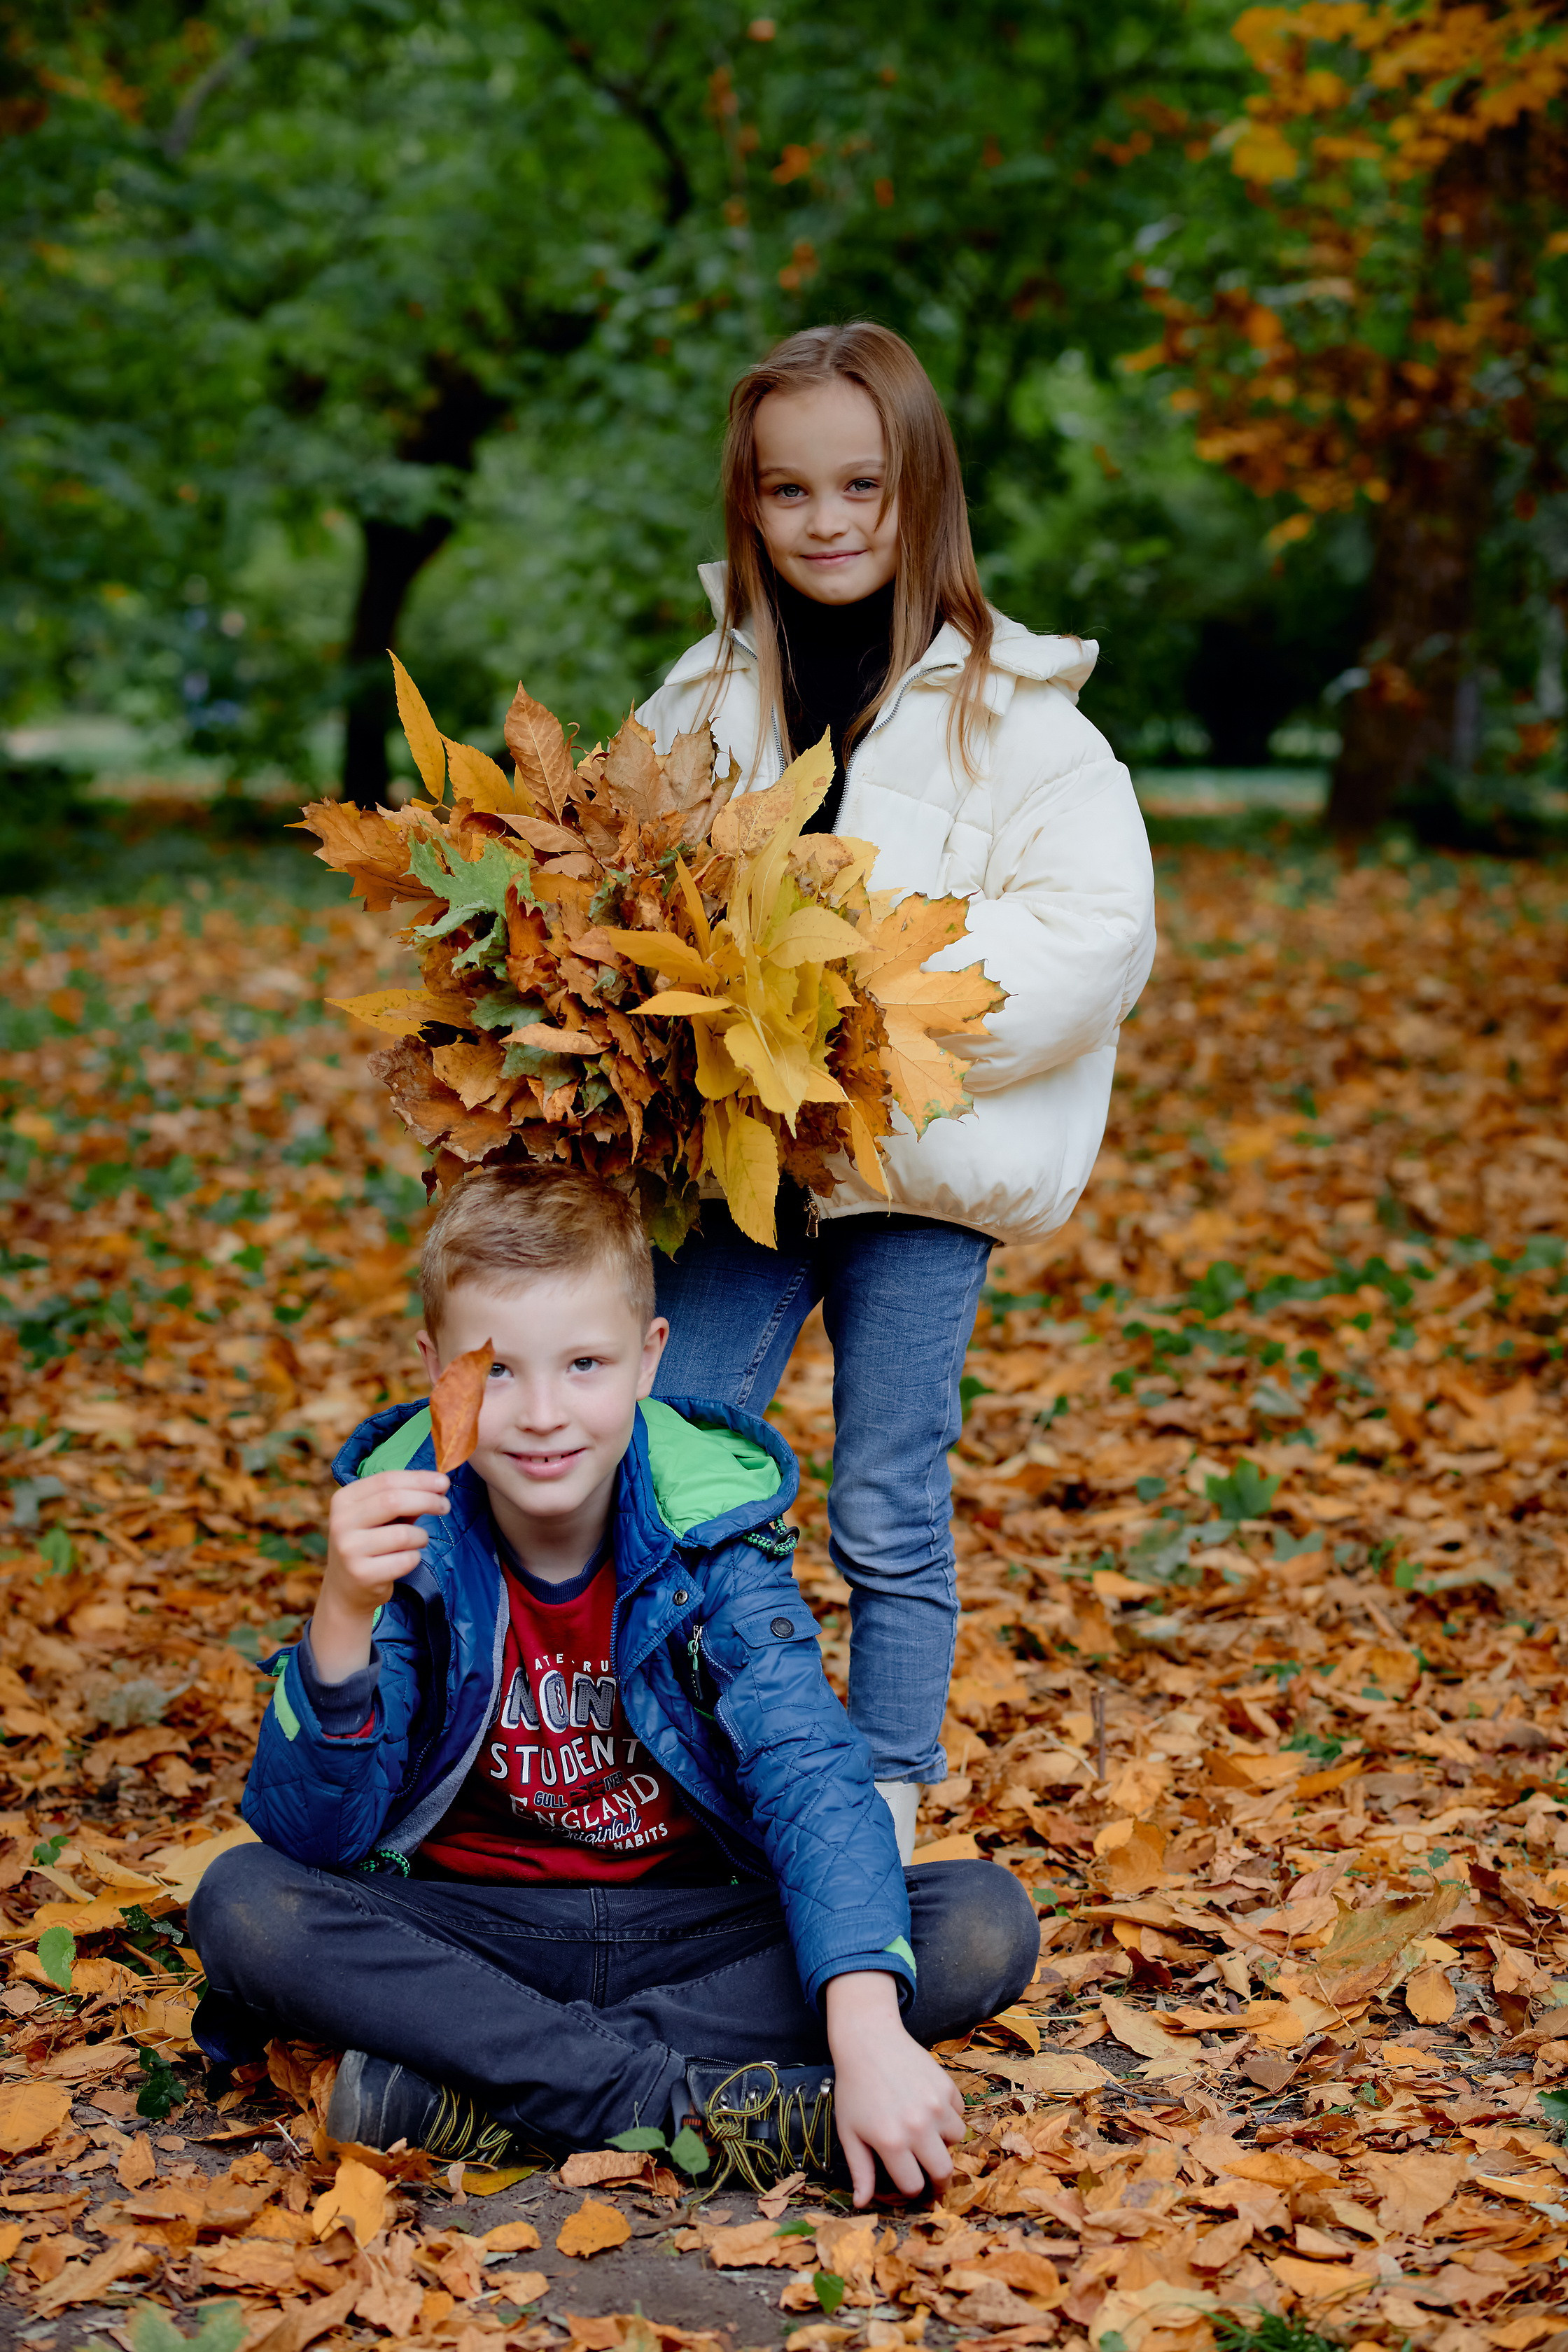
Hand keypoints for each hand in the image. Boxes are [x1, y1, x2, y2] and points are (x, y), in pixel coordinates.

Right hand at [311, 1470, 448, 1681]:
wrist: (346, 1590)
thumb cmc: (370, 1543)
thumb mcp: (378, 1517)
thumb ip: (403, 1499)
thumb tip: (439, 1484)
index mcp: (344, 1499)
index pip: (386, 1480)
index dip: (419, 1479)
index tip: (444, 1482)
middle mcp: (341, 1522)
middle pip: (394, 1501)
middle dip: (427, 1500)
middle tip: (445, 1506)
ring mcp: (349, 1549)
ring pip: (403, 1534)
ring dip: (421, 1536)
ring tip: (418, 1540)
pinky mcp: (362, 1574)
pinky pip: (405, 1560)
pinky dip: (414, 1558)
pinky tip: (405, 1560)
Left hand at [825, 1971, 963, 2205]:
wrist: (869, 2041)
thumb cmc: (854, 2089)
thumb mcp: (849, 2132)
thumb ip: (860, 2171)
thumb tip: (861, 2204)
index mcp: (891, 2143)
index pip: (914, 2185)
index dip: (910, 2188)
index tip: (906, 2180)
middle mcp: (918, 2126)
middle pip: (944, 2171)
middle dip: (938, 2179)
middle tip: (930, 2174)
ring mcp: (936, 2105)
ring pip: (956, 2140)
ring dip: (944, 2142)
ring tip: (926, 2132)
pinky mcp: (947, 2086)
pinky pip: (959, 2113)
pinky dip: (949, 2115)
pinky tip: (928, 2106)